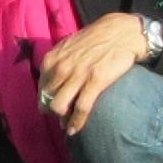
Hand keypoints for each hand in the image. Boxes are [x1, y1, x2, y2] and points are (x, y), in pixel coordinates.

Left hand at [38, 13, 147, 133]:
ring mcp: (77, 75)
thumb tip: (51, 80)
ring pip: (60, 106)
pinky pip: (81, 108)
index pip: (41, 88)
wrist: (121, 32)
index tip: (49, 108)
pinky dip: (76, 122)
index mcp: (52, 59)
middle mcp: (61, 68)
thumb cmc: (95, 39)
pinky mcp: (95, 82)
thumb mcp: (68, 46)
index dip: (44, 101)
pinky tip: (75, 130)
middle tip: (60, 118)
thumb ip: (57, 62)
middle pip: (48, 99)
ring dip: (62, 119)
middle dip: (52, 112)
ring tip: (67, 125)